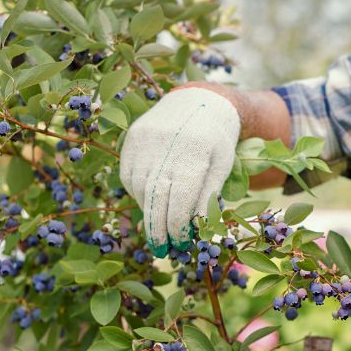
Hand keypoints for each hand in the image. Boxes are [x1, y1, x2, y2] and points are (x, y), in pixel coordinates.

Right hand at [118, 87, 240, 255]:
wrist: (198, 100)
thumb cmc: (216, 140)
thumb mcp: (222, 166)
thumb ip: (208, 196)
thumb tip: (196, 230)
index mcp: (194, 151)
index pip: (180, 200)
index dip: (178, 227)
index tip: (180, 245)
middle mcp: (166, 144)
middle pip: (155, 198)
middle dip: (158, 229)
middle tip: (162, 251)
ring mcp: (145, 140)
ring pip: (139, 188)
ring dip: (148, 212)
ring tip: (159, 225)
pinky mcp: (132, 138)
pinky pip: (128, 175)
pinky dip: (137, 193)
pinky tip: (150, 200)